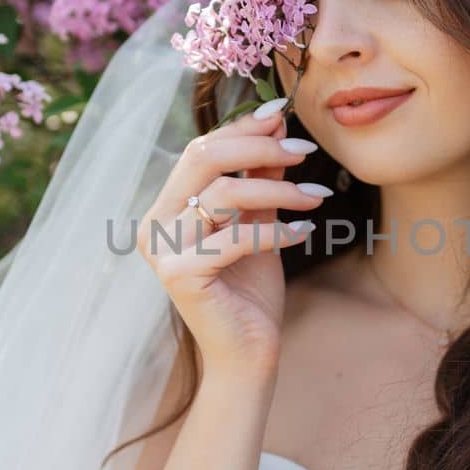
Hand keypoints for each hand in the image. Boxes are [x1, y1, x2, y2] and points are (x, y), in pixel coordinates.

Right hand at [137, 100, 329, 373]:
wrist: (247, 354)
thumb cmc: (250, 289)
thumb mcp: (258, 222)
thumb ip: (260, 179)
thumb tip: (276, 127)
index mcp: (166, 207)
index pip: (200, 150)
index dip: (242, 128)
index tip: (284, 115)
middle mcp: (153, 224)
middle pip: (204, 159)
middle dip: (259, 149)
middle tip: (304, 151)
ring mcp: (162, 250)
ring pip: (223, 195)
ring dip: (278, 190)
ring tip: (316, 197)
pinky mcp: (179, 275)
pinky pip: (235, 238)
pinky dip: (275, 232)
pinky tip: (302, 234)